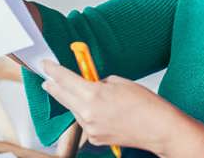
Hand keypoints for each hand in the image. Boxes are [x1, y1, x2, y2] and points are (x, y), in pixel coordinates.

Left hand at [41, 59, 178, 154]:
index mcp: (93, 95)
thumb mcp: (119, 81)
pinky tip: (102, 110)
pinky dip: (87, 113)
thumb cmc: (144, 103)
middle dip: (53, 86)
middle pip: (62, 96)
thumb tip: (90, 82)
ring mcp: (90, 128)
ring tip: (86, 92)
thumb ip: (99, 80)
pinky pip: (85, 122)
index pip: (65, 79)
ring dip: (74, 100)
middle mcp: (87, 114)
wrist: (156, 127)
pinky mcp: (94, 139)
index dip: (53, 70)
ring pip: (74, 109)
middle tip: (47, 78)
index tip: (46, 64)